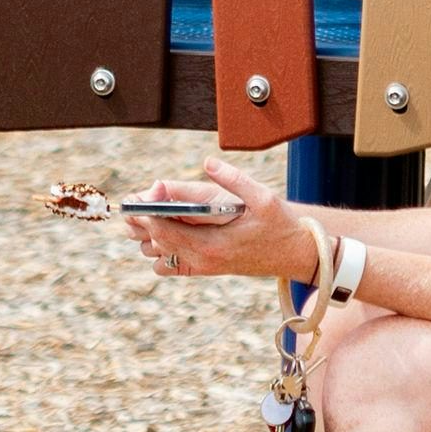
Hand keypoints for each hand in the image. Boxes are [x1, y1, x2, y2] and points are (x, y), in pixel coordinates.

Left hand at [126, 156, 315, 280]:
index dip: (146, 212)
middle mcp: (202, 260)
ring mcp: (200, 266)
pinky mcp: (201, 269)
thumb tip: (208, 162)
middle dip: (140, 220)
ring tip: (151, 210)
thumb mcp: (262, 197)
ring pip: (155, 254)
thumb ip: (233, 179)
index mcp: (212, 244)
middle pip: (153, 242)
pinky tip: (169, 228)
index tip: (137, 196)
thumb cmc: (279, 224)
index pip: (164, 231)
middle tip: (135, 199)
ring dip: (148, 233)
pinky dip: (159, 248)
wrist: (294, 254)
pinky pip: (166, 265)